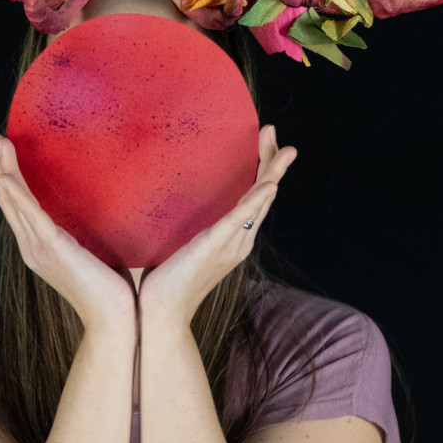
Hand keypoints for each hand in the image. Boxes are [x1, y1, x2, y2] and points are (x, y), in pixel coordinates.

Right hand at [0, 134, 136, 332]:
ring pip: (14, 202)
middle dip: (1, 168)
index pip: (19, 207)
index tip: (6, 152)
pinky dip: (17, 194)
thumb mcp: (97, 251)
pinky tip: (7, 176)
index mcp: (41, 247)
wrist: (115, 318)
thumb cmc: (111, 289)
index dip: (9, 179)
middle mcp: (33, 247)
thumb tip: (105, 208)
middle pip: (9, 200)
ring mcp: (39, 249)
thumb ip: (92, 231)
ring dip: (4, 171)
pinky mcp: (52, 249)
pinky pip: (30, 215)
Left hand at [136, 125, 295, 325]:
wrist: (159, 312)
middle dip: (270, 162)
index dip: (260, 169)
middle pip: (263, 194)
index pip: (252, 197)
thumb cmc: (162, 281)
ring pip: (259, 202)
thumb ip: (180, 224)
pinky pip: (242, 220)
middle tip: (272, 130)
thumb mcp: (175, 243)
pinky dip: (256, 201)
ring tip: (283, 149)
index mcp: (231, 237)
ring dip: (271, 173)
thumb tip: (167, 200)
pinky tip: (268, 185)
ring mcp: (231, 244)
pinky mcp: (217, 247)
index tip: (261, 140)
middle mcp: (238, 240)